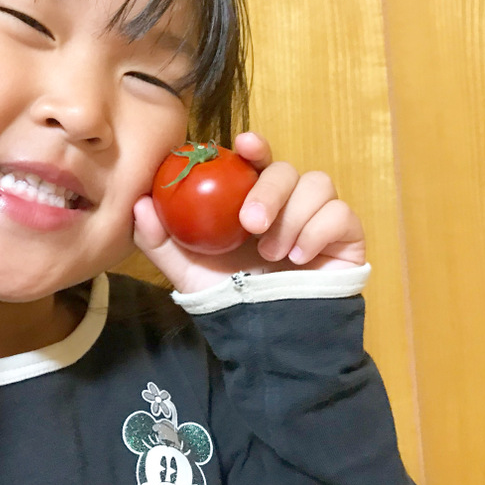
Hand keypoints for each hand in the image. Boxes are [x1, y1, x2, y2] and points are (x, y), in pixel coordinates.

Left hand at [133, 132, 365, 293]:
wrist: (269, 339)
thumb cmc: (229, 296)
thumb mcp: (185, 269)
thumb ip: (158, 238)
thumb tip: (138, 203)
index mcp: (249, 197)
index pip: (256, 159)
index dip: (254, 146)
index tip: (244, 145)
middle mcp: (286, 200)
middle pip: (286, 169)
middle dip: (269, 191)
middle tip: (250, 224)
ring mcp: (317, 216)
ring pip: (317, 184)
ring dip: (292, 216)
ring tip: (273, 253)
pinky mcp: (346, 236)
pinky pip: (341, 214)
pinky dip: (317, 231)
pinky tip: (298, 258)